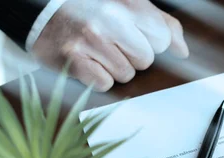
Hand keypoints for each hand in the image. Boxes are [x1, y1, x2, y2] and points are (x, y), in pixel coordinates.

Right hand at [33, 0, 188, 90]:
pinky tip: (87, 62)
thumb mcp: (129, 5)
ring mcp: (90, 40)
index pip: (162, 39)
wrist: (41, 10)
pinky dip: (97, 78)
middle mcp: (110, 20)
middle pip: (145, 60)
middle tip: (111, 44)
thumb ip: (162, 23)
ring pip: (125, 75)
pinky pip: (104, 84)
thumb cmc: (91, 9)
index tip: (132, 36)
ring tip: (97, 51)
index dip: (150, 42)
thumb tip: (182, 51)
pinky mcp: (73, 59)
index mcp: (128, 4)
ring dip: (113, 68)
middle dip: (131, 57)